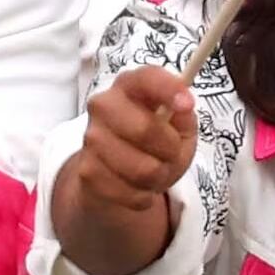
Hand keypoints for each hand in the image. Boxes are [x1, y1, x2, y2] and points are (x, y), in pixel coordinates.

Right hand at [54, 69, 197, 274]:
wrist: (114, 174)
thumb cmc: (154, 142)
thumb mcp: (179, 127)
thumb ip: (184, 117)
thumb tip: (183, 109)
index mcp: (129, 86)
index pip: (147, 78)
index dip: (168, 89)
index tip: (187, 105)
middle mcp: (104, 106)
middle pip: (144, 128)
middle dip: (170, 149)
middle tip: (171, 153)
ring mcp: (91, 139)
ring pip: (142, 169)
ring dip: (159, 177)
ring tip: (154, 172)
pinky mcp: (87, 172)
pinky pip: (131, 193)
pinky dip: (143, 196)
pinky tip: (137, 187)